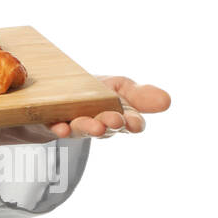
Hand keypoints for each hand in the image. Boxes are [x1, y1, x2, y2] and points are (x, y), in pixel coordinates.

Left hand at [47, 76, 170, 138]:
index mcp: (117, 114)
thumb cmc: (91, 91)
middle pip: (107, 128)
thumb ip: (140, 94)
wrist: (51, 93)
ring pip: (82, 129)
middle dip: (111, 124)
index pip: (131, 122)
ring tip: (93, 126)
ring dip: (88, 128)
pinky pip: (53, 127)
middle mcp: (97, 123)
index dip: (133, 123)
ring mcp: (73, 125)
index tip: (134, 123)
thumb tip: (167, 100)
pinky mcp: (50, 124)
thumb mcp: (118, 87)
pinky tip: (60, 128)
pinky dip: (58, 128)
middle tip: (113, 121)